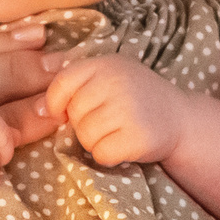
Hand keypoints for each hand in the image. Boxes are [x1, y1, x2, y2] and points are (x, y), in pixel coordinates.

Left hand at [44, 54, 189, 166]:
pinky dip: (109, 156)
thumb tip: (39, 110)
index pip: (62, 83)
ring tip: (116, 132)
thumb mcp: (108, 78)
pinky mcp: (139, 136)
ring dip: (96, 142)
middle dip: (83, 124)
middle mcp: (117, 81)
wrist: (180, 119)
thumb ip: (75, 85)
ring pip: (85, 136)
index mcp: (105, 63)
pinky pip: (101, 154)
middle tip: (107, 122)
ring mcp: (129, 109)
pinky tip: (125, 145)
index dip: (57, 103)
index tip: (67, 112)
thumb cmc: (135, 100)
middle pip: (73, 114)